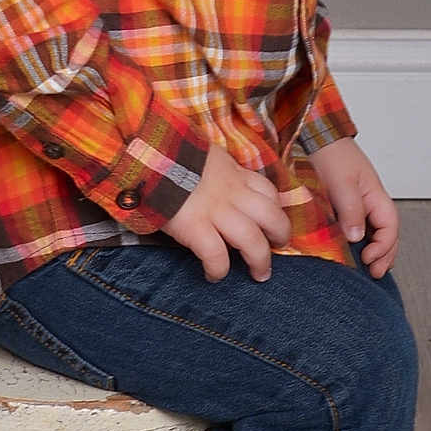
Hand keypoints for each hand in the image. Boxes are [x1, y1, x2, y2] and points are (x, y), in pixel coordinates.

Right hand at [160, 145, 291, 282]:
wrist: (150, 154)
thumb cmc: (172, 154)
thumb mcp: (204, 154)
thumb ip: (216, 168)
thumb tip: (218, 176)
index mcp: (234, 174)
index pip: (267, 190)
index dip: (275, 208)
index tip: (272, 221)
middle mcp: (232, 193)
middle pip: (271, 216)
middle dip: (280, 235)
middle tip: (278, 248)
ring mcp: (216, 212)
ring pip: (251, 241)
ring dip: (259, 261)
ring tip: (259, 274)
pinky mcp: (195, 228)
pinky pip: (215, 256)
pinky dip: (218, 270)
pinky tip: (214, 276)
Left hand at [308, 138, 399, 277]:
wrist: (316, 137)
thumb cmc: (332, 155)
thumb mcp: (342, 183)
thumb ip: (351, 210)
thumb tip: (357, 238)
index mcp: (376, 196)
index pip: (390, 227)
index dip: (383, 247)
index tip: (368, 259)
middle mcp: (371, 202)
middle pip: (387, 234)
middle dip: (384, 255)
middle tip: (374, 273)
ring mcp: (359, 204)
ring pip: (374, 232)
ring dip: (374, 250)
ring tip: (368, 268)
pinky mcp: (345, 205)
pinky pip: (358, 227)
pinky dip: (360, 242)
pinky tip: (352, 251)